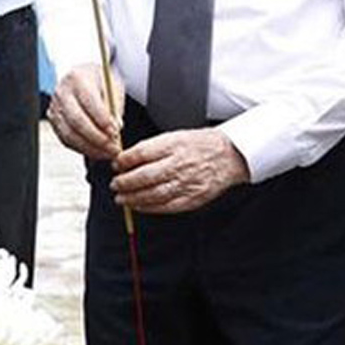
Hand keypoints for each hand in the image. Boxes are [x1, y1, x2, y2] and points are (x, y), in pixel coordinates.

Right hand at [47, 62, 123, 159]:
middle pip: (77, 120)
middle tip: (113, 148)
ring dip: (90, 147)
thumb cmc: (100, 82)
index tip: (116, 132)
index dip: (102, 119)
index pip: (89, 102)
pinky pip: (66, 139)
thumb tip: (116, 128)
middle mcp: (62, 92)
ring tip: (107, 153)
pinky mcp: (53, 121)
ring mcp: (54, 107)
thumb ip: (115, 106)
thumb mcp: (113, 86)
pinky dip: (82, 148)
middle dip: (97, 138)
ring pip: (69, 134)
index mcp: (77, 78)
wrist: (84, 78)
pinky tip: (96, 151)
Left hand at [111, 128, 250, 213]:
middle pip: (145, 176)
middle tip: (115, 184)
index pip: (142, 153)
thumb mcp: (173, 136)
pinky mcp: (194, 198)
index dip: (124, 161)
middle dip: (125, 182)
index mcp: (173, 145)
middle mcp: (180, 164)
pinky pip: (167, 206)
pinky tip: (139, 205)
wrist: (229, 155)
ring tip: (121, 198)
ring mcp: (188, 183)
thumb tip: (126, 159)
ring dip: (133, 198)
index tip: (115, 164)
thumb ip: (150, 148)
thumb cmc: (199, 144)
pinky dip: (150, 208)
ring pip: (154, 194)